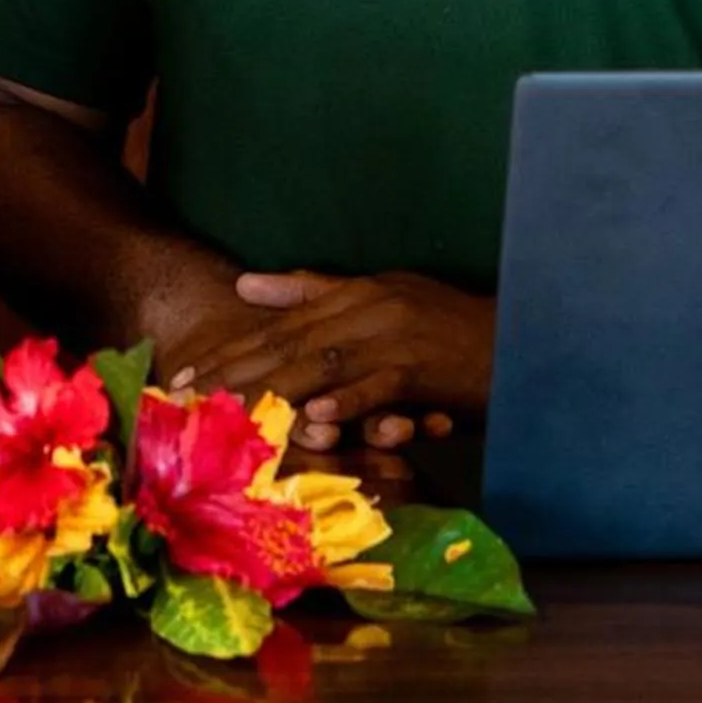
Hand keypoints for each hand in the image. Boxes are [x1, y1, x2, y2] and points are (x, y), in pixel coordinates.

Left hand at [165, 270, 487, 452]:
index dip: (226, 350)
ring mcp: (396, 338)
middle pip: (286, 344)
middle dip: (230, 371)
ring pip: (322, 365)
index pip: (276, 325)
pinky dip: (350, 401)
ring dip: (271, 390)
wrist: (521, 337)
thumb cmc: (447, 327)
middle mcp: (367, 310)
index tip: (180, 373)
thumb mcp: (378, 297)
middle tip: (182, 396)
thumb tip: (244, 285)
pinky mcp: (425, 368)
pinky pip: (381, 386)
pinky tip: (317, 417)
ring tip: (227, 411)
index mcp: (353, 294)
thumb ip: (312, 292)